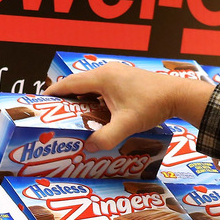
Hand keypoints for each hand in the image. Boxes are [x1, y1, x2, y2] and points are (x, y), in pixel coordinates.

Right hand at [44, 63, 214, 150]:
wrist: (178, 95)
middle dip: (68, 99)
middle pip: (79, 84)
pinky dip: (97, 98)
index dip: (53, 93)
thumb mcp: (127, 125)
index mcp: (102, 77)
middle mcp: (108, 71)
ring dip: (84, 99)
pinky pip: (105, 87)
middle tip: (56, 115)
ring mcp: (119, 73)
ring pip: (93, 86)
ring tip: (75, 117)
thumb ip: (106, 137)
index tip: (41, 103)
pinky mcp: (127, 78)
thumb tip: (89, 148)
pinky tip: (99, 114)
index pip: (69, 83)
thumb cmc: (153, 105)